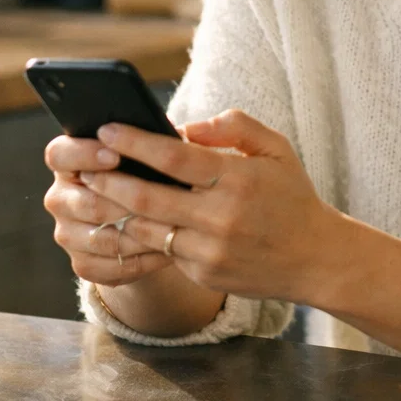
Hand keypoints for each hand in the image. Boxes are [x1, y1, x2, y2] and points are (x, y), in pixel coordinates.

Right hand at [43, 133, 172, 286]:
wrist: (140, 221)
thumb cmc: (144, 174)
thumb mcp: (144, 154)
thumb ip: (148, 142)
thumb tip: (177, 136)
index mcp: (68, 163)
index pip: (60, 154)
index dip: (84, 154)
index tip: (116, 155)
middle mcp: (60, 198)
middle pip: (85, 202)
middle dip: (125, 203)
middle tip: (158, 201)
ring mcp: (67, 233)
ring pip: (100, 238)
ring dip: (137, 234)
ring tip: (170, 228)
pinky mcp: (82, 263)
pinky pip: (108, 267)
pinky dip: (140, 261)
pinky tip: (165, 251)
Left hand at [76, 109, 342, 303]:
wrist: (315, 258)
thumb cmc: (292, 196)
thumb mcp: (276, 149)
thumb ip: (235, 127)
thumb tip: (187, 127)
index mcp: (238, 179)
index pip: (174, 157)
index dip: (136, 142)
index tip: (107, 128)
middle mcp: (221, 217)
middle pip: (148, 198)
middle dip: (109, 179)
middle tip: (84, 165)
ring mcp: (210, 250)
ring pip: (146, 230)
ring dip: (114, 211)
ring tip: (93, 192)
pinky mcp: (204, 274)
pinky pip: (162, 251)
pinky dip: (139, 235)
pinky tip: (121, 221)